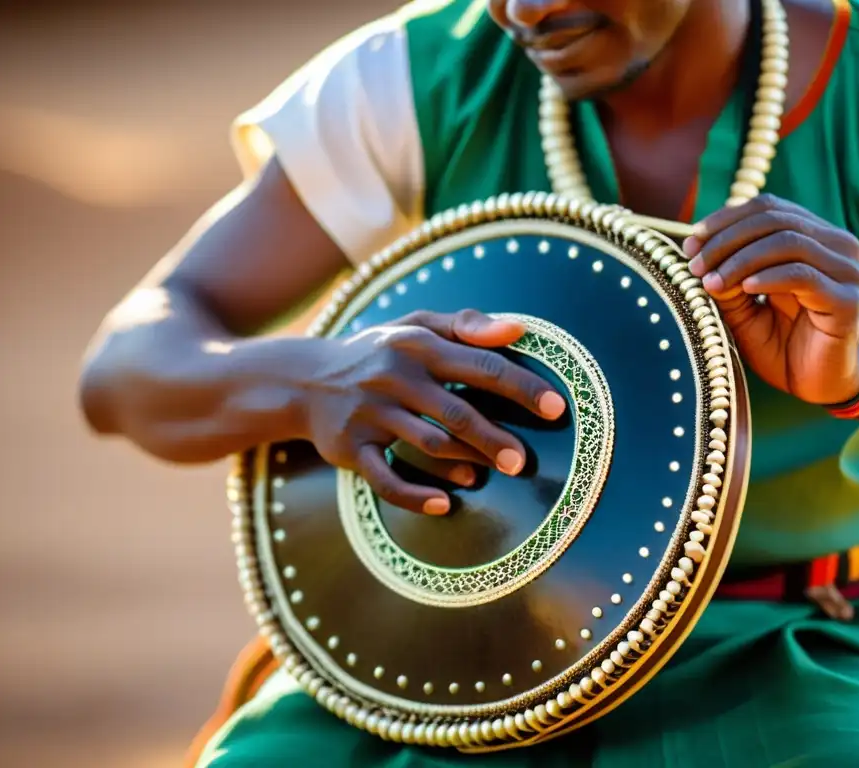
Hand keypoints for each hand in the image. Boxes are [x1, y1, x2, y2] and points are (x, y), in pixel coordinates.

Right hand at [297, 309, 565, 515]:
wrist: (302, 380)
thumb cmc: (378, 351)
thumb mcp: (415, 325)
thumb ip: (467, 325)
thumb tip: (520, 329)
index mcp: (417, 344)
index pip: (480, 366)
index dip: (522, 387)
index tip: (557, 407)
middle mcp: (394, 377)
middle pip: (457, 412)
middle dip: (496, 438)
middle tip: (524, 462)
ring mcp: (371, 415)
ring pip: (428, 445)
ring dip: (465, 463)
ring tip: (491, 473)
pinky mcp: (351, 450)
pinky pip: (387, 479)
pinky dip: (417, 495)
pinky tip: (446, 504)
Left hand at [684, 194, 858, 404]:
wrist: (814, 385)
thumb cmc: (779, 344)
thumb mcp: (742, 309)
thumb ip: (726, 280)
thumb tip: (698, 255)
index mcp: (812, 237)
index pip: (767, 208)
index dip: (725, 220)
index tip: (690, 244)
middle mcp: (835, 246)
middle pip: (774, 220)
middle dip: (727, 240)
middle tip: (696, 265)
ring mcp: (845, 271)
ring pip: (788, 242)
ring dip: (741, 259)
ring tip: (713, 282)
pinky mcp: (847, 299)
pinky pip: (803, 275)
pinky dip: (768, 277)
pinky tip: (744, 288)